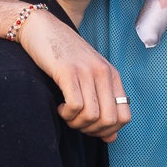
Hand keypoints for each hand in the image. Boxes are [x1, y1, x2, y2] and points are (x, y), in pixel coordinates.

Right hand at [19, 12, 130, 139]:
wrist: (41, 28)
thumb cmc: (64, 56)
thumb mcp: (88, 79)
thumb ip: (102, 106)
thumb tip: (111, 138)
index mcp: (112, 75)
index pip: (125, 116)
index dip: (108, 130)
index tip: (91, 126)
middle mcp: (103, 73)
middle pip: (109, 120)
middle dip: (91, 130)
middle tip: (76, 122)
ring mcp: (86, 71)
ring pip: (92, 116)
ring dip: (76, 123)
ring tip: (66, 114)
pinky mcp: (68, 71)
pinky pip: (76, 106)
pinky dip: (66, 114)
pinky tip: (59, 107)